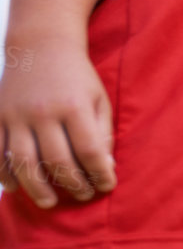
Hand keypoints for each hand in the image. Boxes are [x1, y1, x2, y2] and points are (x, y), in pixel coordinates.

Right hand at [0, 37, 114, 207]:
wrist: (40, 46)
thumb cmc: (77, 77)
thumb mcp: (98, 99)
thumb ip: (102, 133)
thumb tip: (104, 168)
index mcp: (74, 106)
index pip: (89, 150)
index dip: (100, 173)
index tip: (107, 186)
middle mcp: (43, 112)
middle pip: (57, 160)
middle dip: (72, 184)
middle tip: (82, 196)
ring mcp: (16, 115)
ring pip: (24, 162)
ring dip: (36, 187)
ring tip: (49, 202)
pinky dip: (3, 173)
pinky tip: (14, 187)